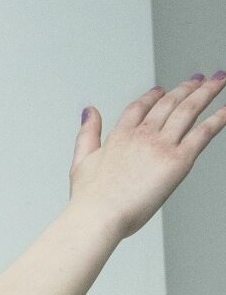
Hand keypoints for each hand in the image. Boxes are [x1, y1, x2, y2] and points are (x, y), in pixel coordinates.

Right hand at [70, 71, 225, 239]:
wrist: (99, 215)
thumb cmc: (90, 198)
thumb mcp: (81, 160)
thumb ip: (87, 132)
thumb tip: (89, 111)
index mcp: (120, 135)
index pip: (140, 106)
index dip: (153, 95)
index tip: (162, 90)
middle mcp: (143, 135)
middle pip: (169, 103)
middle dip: (187, 87)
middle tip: (201, 79)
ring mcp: (162, 145)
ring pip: (189, 110)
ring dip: (206, 93)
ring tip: (218, 82)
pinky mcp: (179, 159)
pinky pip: (203, 132)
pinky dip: (218, 118)